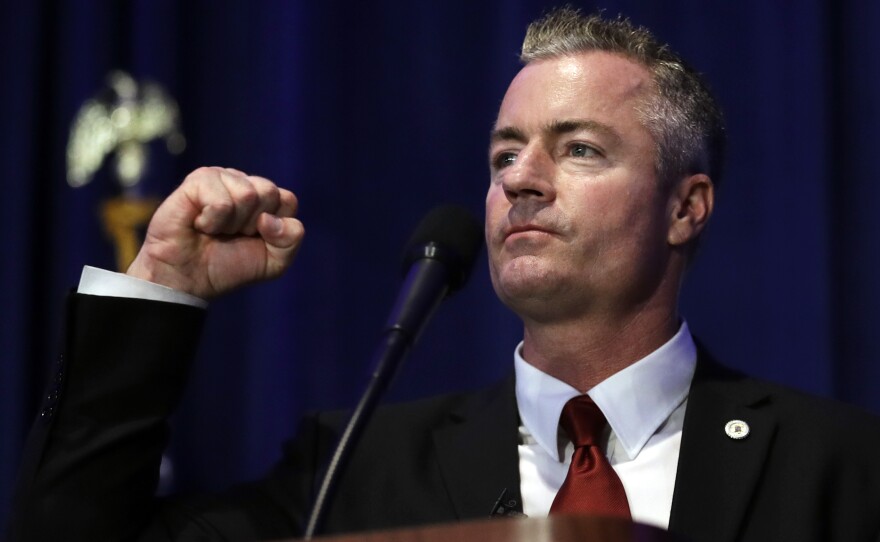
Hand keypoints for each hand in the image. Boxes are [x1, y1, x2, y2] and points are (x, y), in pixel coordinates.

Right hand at [127, 167, 303, 298]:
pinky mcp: (197, 180)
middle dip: (252, 225)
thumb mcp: (273, 262)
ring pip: (248, 195)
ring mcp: (220, 177)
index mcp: (263, 198)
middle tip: (230, 234)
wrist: (187, 279)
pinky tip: (199, 224)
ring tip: (214, 229)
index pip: (287, 200)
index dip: (274, 228)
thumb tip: (270, 218)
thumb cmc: (226, 266)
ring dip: (231, 224)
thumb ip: (291, 239)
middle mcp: (243, 182)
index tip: (253, 239)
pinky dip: (213, 221)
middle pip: (270, 193)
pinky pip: (223, 201)